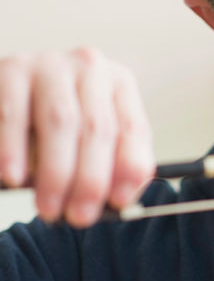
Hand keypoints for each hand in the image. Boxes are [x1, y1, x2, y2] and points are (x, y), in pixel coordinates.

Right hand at [0, 47, 154, 226]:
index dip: (129, 168)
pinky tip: (14, 178)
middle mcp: (91, 67)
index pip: (133, 129)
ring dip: (56, 172)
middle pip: (99, 128)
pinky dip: (13, 150)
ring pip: (61, 122)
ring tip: (48, 208)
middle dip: (90, 179)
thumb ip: (111, 164)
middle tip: (79, 217)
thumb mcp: (89, 139)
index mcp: (119, 83)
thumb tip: (123, 200)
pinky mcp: (12, 68)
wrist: (5, 94)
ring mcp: (51, 64)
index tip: (120, 203)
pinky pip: (14, 115)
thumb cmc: (54, 125)